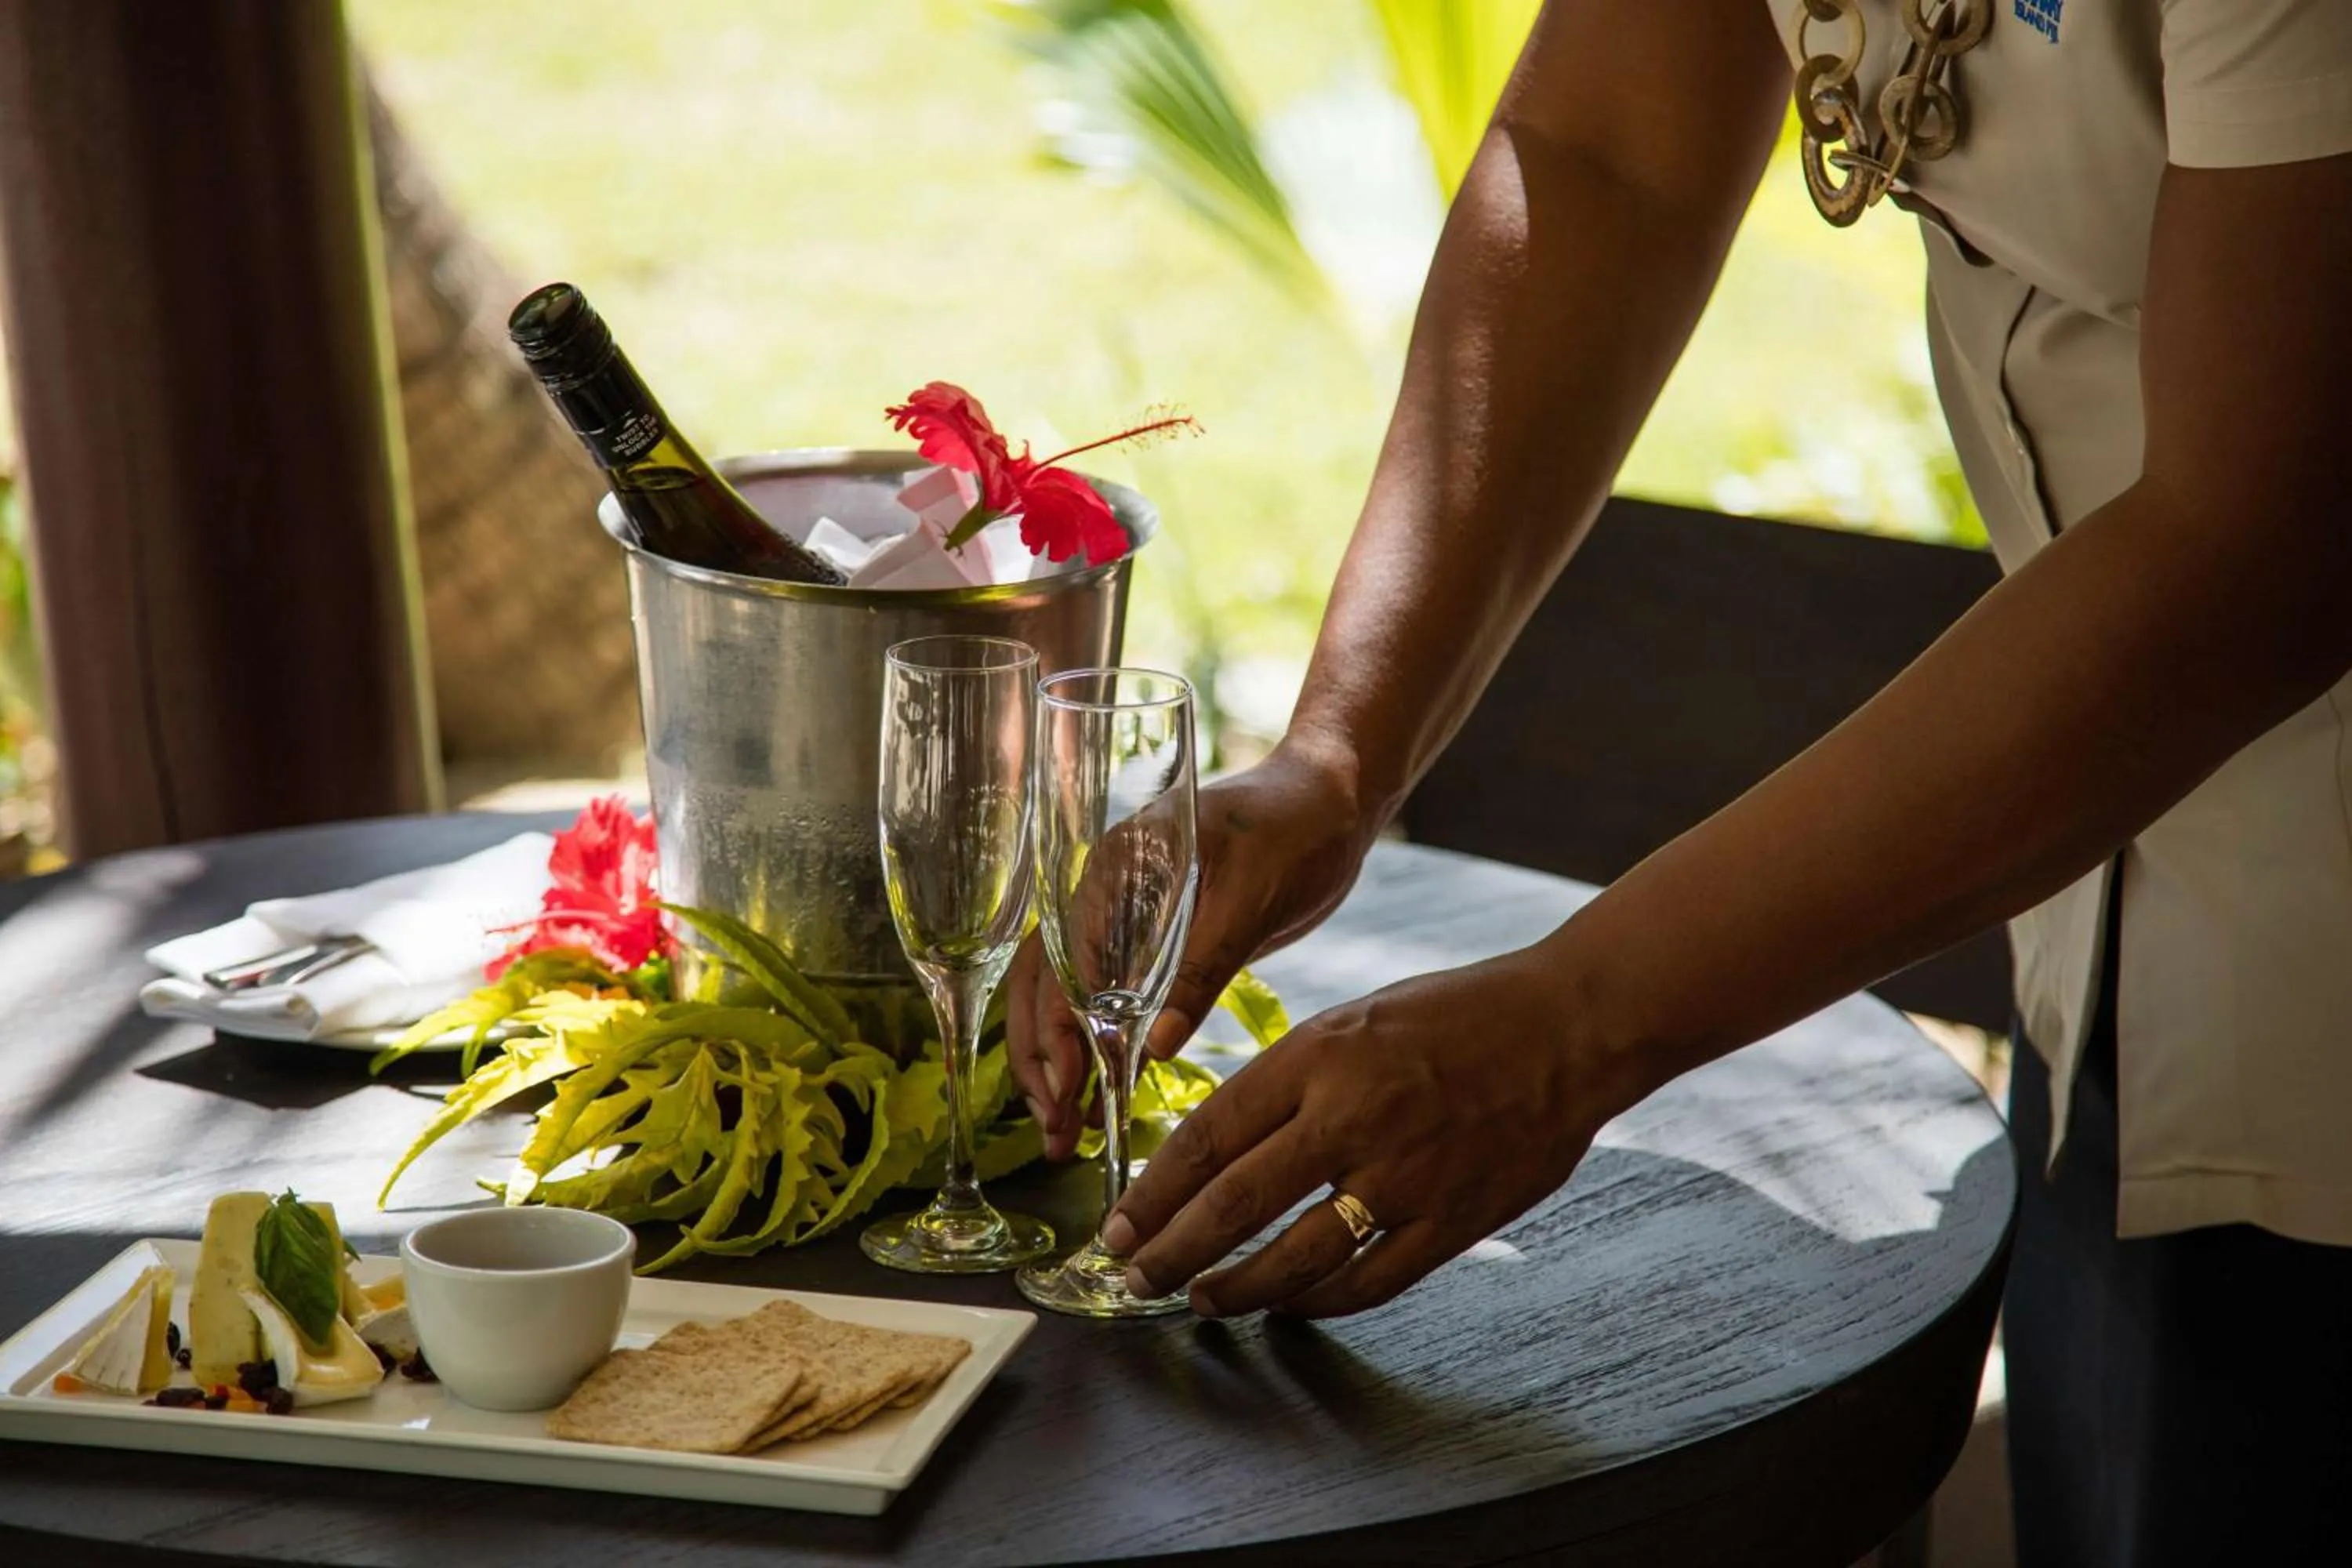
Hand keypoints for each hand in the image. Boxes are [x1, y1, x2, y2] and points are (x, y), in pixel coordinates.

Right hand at [1005, 735, 1372, 1159]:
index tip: (1065, 1088)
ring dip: (1059, 1065)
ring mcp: (1125, 920)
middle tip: (1057, 1134)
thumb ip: (1201, 967)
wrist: (1333, 800)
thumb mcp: (1250, 898)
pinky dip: (1098, 1051)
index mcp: (1113, 868)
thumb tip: (1152, 1049)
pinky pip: (1108, 1003)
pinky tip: (1101, 1097)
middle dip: (1041, 1061)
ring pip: (1066, 1000)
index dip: (1055, 1028)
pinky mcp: (1155, 945)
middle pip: (1045, 985)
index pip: (1061, 958)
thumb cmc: (1295, 828)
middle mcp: (1104, 894)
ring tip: (1065, 1135)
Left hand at [1099, 943, 1645, 1317]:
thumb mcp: (1353, 1017)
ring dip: (1238, 1289)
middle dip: (1172, 1251)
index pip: (1209, 1137)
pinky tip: (1289, 1306)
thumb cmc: (1456, 1013)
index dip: (1154, 1192)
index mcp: (1319, 1056)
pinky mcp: (1453, 1221)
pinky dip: (1319, 1302)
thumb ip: (1287, 1078)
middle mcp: (1353, 1118)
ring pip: (1295, 1258)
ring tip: (1204, 1301)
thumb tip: (1216, 1144)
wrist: (1569, 1025)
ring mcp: (1405, 1177)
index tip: (1119, 1225)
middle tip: (1134, 1277)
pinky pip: (1368, 1282)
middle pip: (1234, 1204)